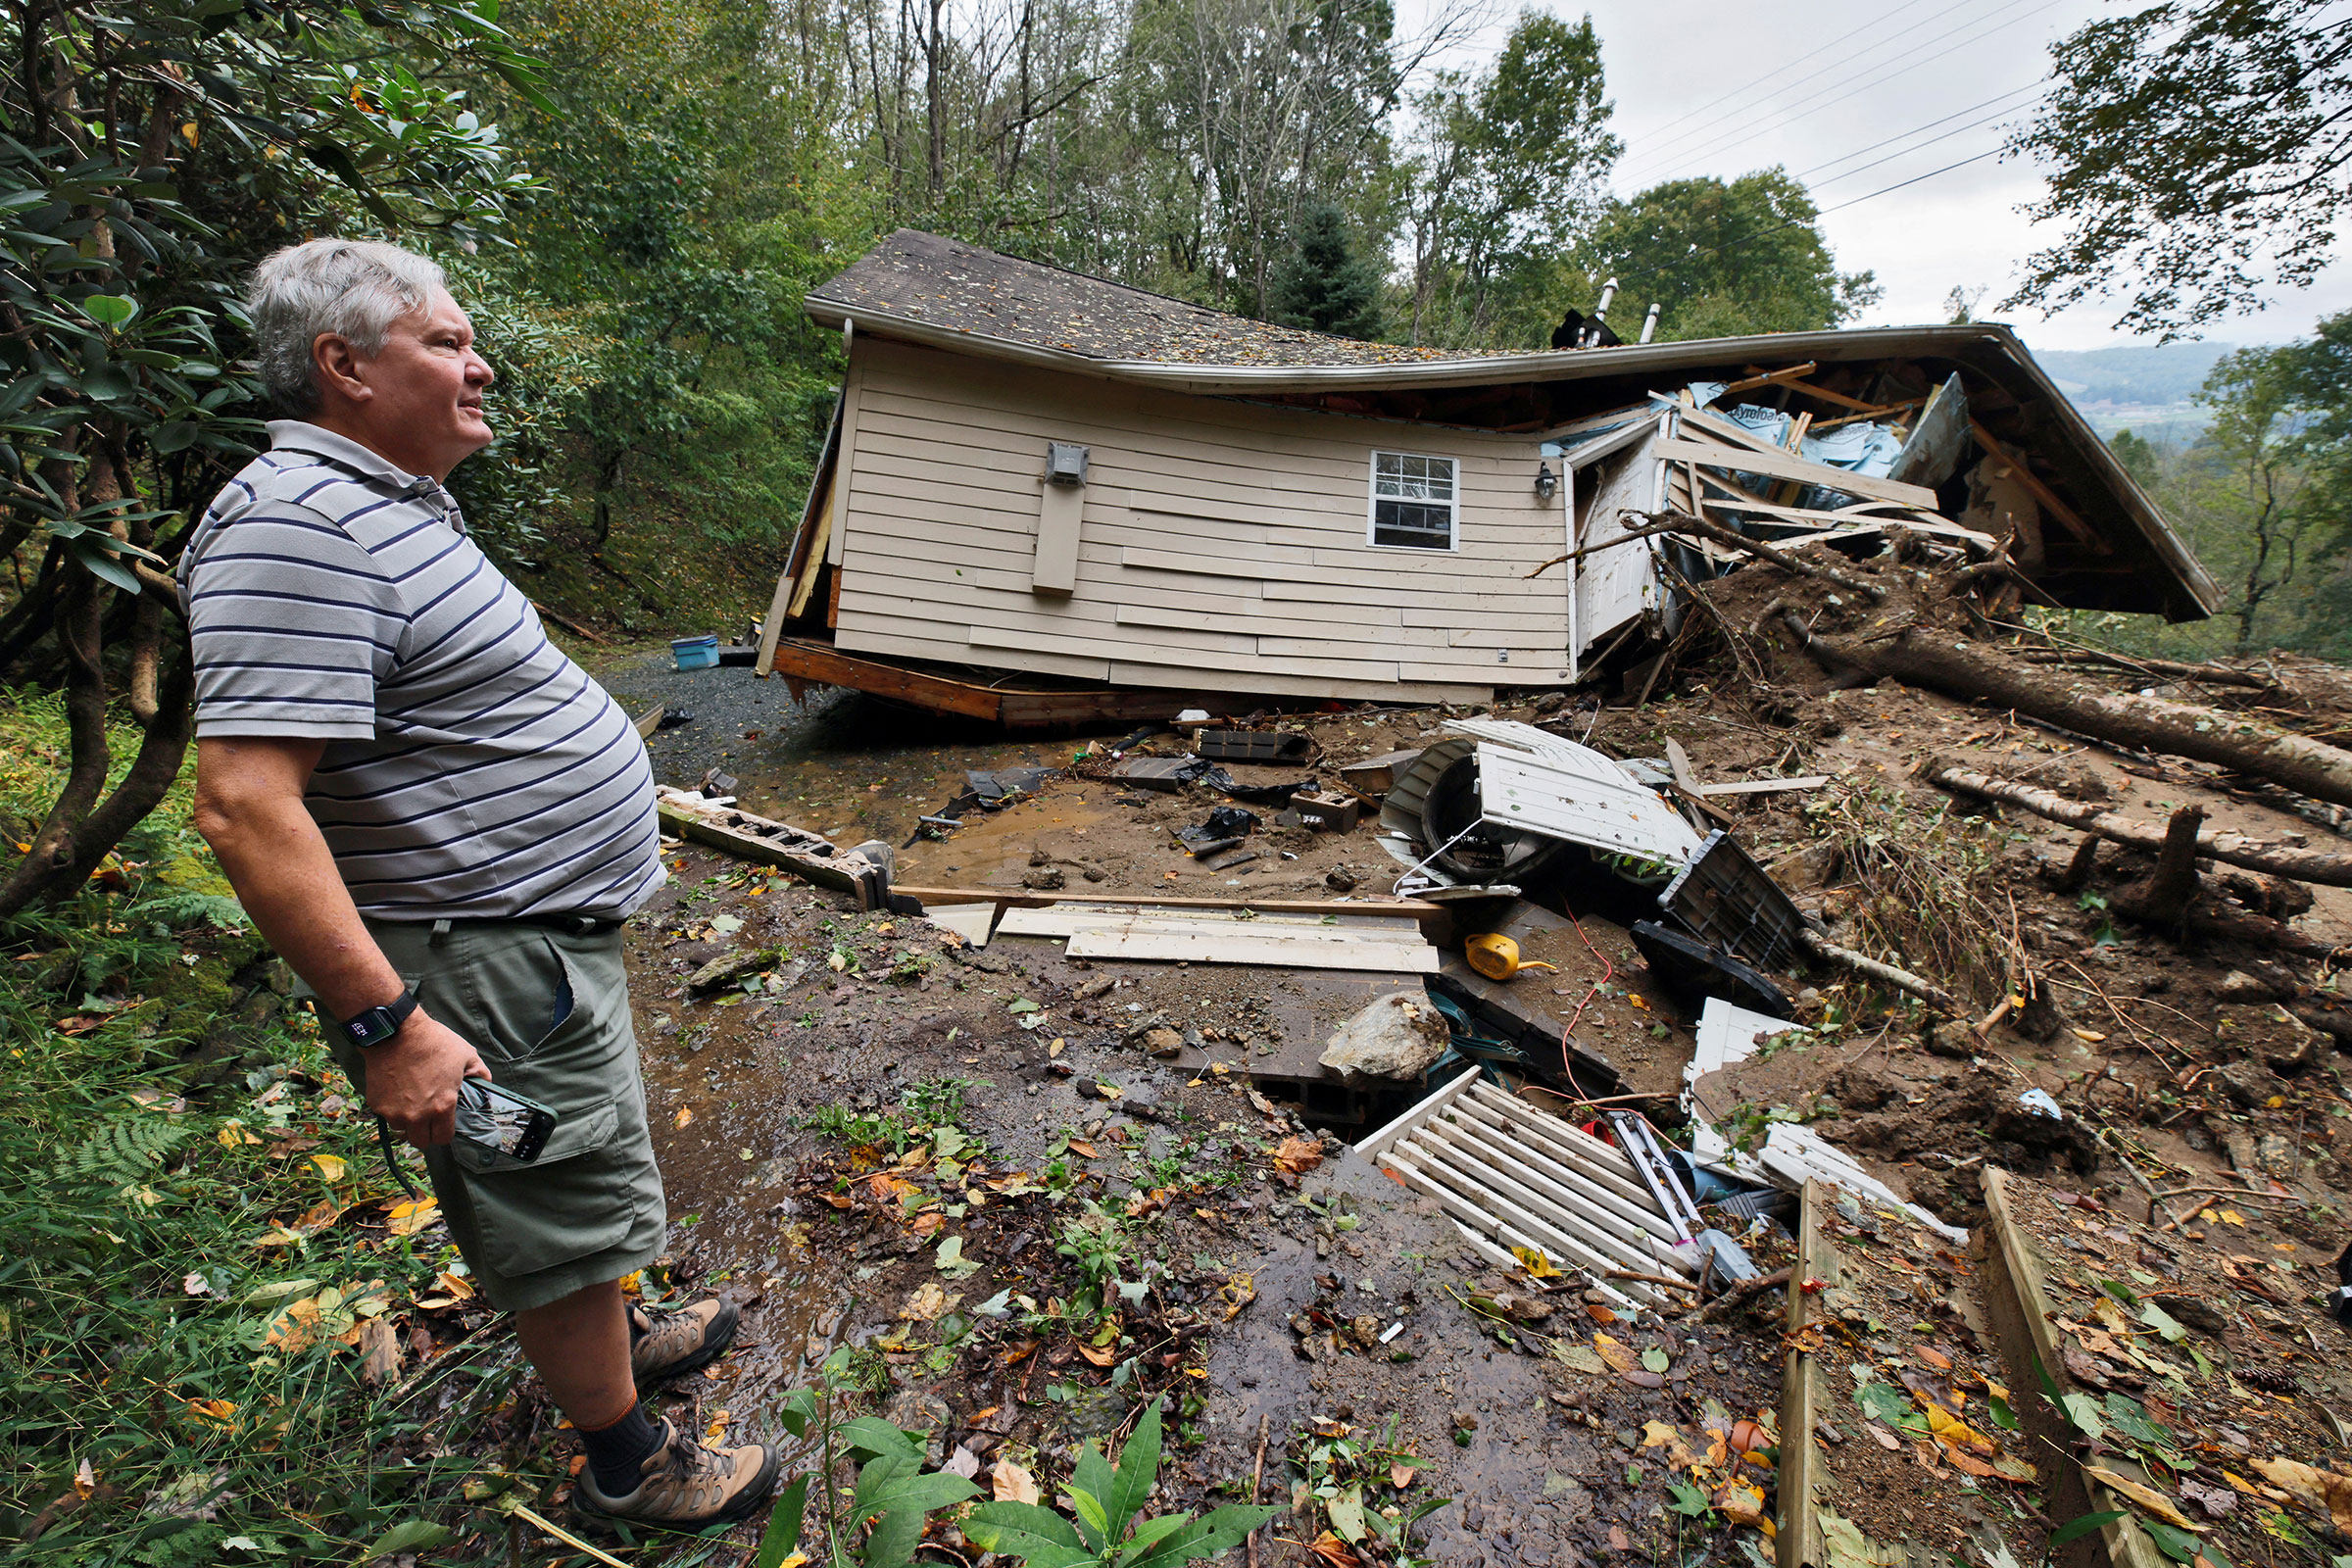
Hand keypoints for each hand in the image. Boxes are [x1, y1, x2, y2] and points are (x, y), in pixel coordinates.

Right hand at [364, 1010, 489, 1146]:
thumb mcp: (467, 1055)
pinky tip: (397, 1090)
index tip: (443, 1125)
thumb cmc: (433, 1042)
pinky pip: (385, 1114)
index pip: (443, 1138)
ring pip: (401, 1129)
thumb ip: (480, 1074)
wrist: (396, 1032)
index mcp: (442, 1107)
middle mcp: (417, 1115)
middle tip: (427, 1117)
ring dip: (406, 1121)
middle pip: (420, 1142)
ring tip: (411, 1100)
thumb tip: (485, 1084)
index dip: (444, 1133)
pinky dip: (391, 1107)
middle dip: (425, 1132)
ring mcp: (394, 1111)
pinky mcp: (377, 1104)